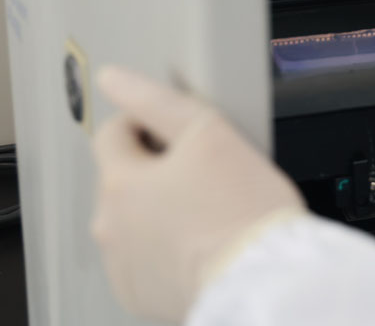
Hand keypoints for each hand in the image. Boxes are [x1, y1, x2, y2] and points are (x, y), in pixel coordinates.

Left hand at [91, 67, 305, 323]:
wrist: (263, 279)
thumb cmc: (245, 212)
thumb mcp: (211, 133)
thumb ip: (158, 101)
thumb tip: (115, 79)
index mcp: (121, 183)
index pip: (114, 133)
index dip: (148, 123)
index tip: (182, 134)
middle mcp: (111, 226)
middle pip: (123, 178)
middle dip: (156, 169)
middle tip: (206, 173)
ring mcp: (124, 265)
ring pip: (133, 220)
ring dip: (160, 210)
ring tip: (209, 211)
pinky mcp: (143, 293)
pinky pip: (145, 259)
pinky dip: (166, 248)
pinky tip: (201, 243)